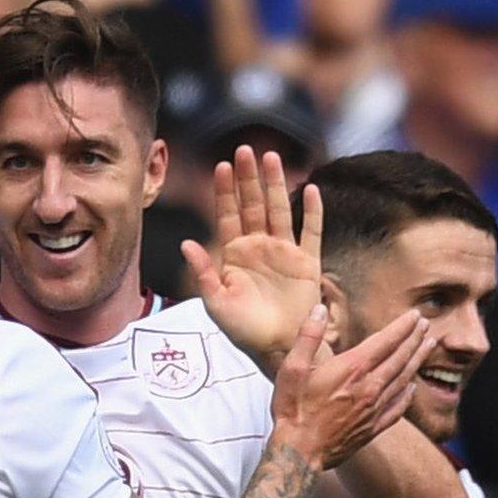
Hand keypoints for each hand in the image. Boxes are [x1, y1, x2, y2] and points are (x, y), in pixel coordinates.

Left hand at [183, 147, 322, 368]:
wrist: (276, 348)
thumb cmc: (242, 330)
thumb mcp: (215, 302)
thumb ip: (203, 272)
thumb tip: (186, 243)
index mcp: (234, 254)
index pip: (228, 215)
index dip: (224, 191)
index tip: (221, 165)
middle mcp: (258, 247)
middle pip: (253, 204)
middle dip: (249, 178)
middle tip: (246, 149)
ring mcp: (284, 252)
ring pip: (280, 210)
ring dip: (276, 184)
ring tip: (272, 157)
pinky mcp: (308, 262)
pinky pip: (311, 232)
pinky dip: (312, 212)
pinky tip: (310, 189)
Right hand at [271, 304, 431, 470]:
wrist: (299, 452)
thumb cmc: (292, 411)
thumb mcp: (291, 369)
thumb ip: (307, 336)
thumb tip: (319, 309)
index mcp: (351, 369)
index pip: (385, 341)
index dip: (402, 326)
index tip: (414, 315)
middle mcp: (369, 386)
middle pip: (400, 357)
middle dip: (415, 339)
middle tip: (426, 326)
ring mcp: (374, 408)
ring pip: (404, 379)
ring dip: (417, 360)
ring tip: (428, 346)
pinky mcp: (373, 427)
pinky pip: (399, 407)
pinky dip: (408, 395)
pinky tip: (413, 387)